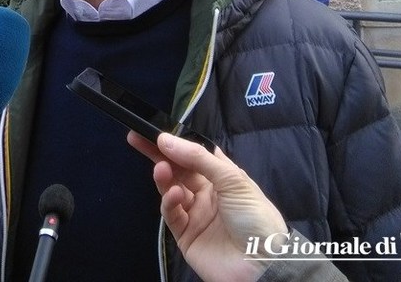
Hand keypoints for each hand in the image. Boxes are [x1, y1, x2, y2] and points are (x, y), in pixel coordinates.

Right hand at [128, 132, 286, 281]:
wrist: (262, 266)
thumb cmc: (255, 218)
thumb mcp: (233, 180)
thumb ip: (199, 159)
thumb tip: (168, 140)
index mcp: (222, 178)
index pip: (194, 155)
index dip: (176, 144)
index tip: (157, 133)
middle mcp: (208, 194)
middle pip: (178, 170)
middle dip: (159, 155)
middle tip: (138, 139)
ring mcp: (196, 214)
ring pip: (172, 190)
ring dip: (165, 177)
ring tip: (160, 169)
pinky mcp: (186, 235)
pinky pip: (172, 214)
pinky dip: (169, 202)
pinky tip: (174, 196)